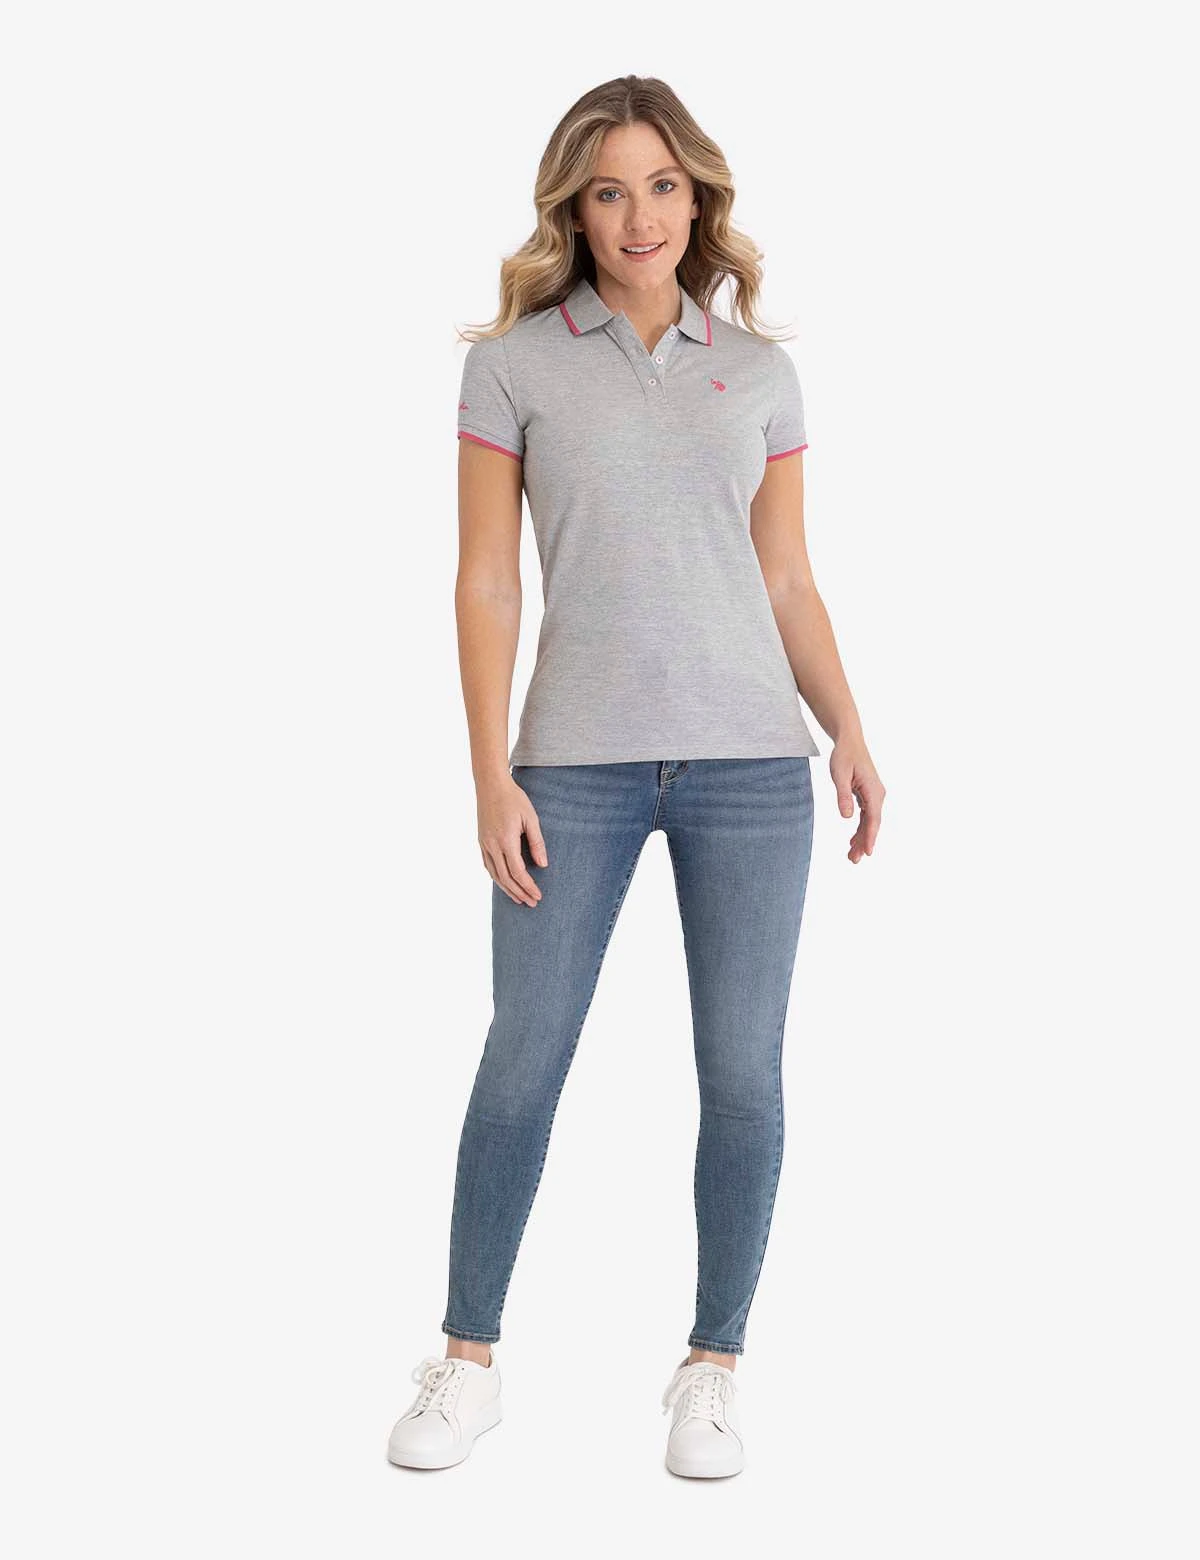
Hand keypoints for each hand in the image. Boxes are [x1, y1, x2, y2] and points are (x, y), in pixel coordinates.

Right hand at [477, 771, 547, 905]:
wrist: (490, 784)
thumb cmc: (514, 798)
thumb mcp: (530, 818)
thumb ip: (537, 842)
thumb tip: (542, 865)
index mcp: (506, 840)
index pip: (518, 872)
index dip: (528, 886)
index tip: (538, 896)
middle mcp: (492, 845)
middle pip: (505, 878)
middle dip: (519, 893)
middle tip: (531, 903)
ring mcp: (484, 844)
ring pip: (494, 875)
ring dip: (507, 889)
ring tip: (519, 898)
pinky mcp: (481, 841)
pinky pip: (488, 865)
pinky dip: (497, 878)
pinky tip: (504, 882)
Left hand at [830, 739, 884, 863]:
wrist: (850, 742)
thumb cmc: (844, 756)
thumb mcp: (839, 775)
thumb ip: (843, 795)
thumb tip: (846, 817)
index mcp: (873, 791)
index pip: (873, 818)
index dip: (870, 836)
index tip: (868, 852)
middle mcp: (877, 795)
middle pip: (872, 824)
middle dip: (864, 843)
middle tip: (853, 860)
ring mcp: (874, 796)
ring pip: (869, 822)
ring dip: (862, 838)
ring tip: (852, 856)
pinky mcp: (868, 796)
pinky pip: (866, 817)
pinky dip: (860, 829)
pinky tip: (853, 841)